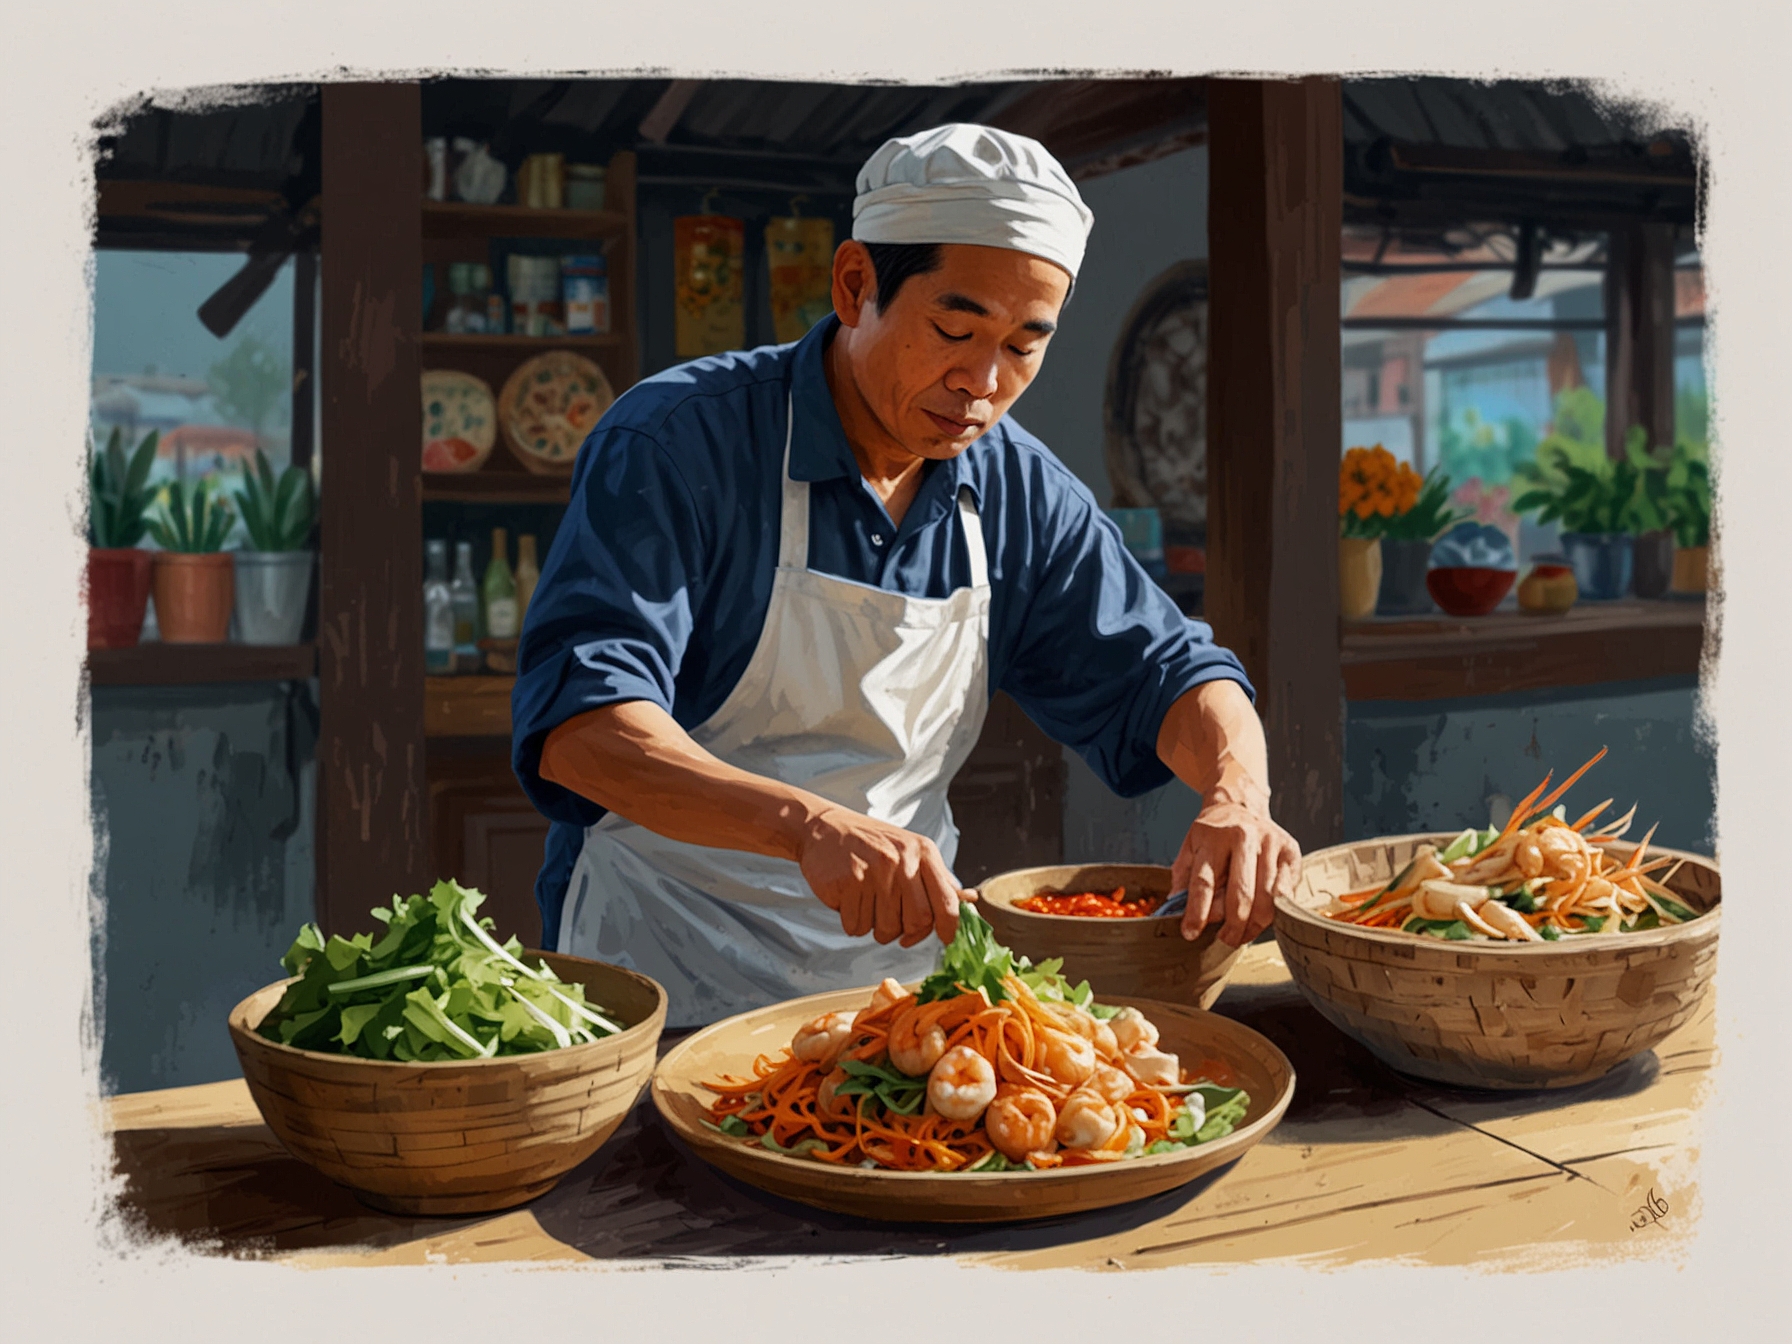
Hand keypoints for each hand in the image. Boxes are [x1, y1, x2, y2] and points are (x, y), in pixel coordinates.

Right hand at [796, 804, 971, 946]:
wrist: (824, 828)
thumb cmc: (872, 844)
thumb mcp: (911, 851)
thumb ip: (939, 879)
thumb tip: (969, 900)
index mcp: (923, 853)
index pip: (947, 902)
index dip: (948, 928)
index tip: (945, 939)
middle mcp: (902, 861)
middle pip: (917, 922)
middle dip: (905, 932)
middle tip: (892, 922)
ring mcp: (874, 871)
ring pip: (885, 929)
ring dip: (875, 927)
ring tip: (866, 903)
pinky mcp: (847, 882)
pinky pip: (856, 926)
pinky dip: (852, 922)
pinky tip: (848, 900)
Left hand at [1172, 796, 1300, 946]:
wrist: (1241, 805)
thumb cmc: (1213, 833)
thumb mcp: (1190, 847)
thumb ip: (1182, 877)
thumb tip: (1174, 909)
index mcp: (1213, 837)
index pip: (1204, 883)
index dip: (1197, 913)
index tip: (1190, 933)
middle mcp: (1244, 837)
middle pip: (1241, 894)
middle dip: (1233, 927)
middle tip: (1225, 940)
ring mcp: (1270, 843)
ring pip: (1267, 898)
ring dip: (1254, 925)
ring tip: (1243, 934)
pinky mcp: (1290, 851)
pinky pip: (1286, 892)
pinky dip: (1275, 912)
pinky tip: (1262, 919)